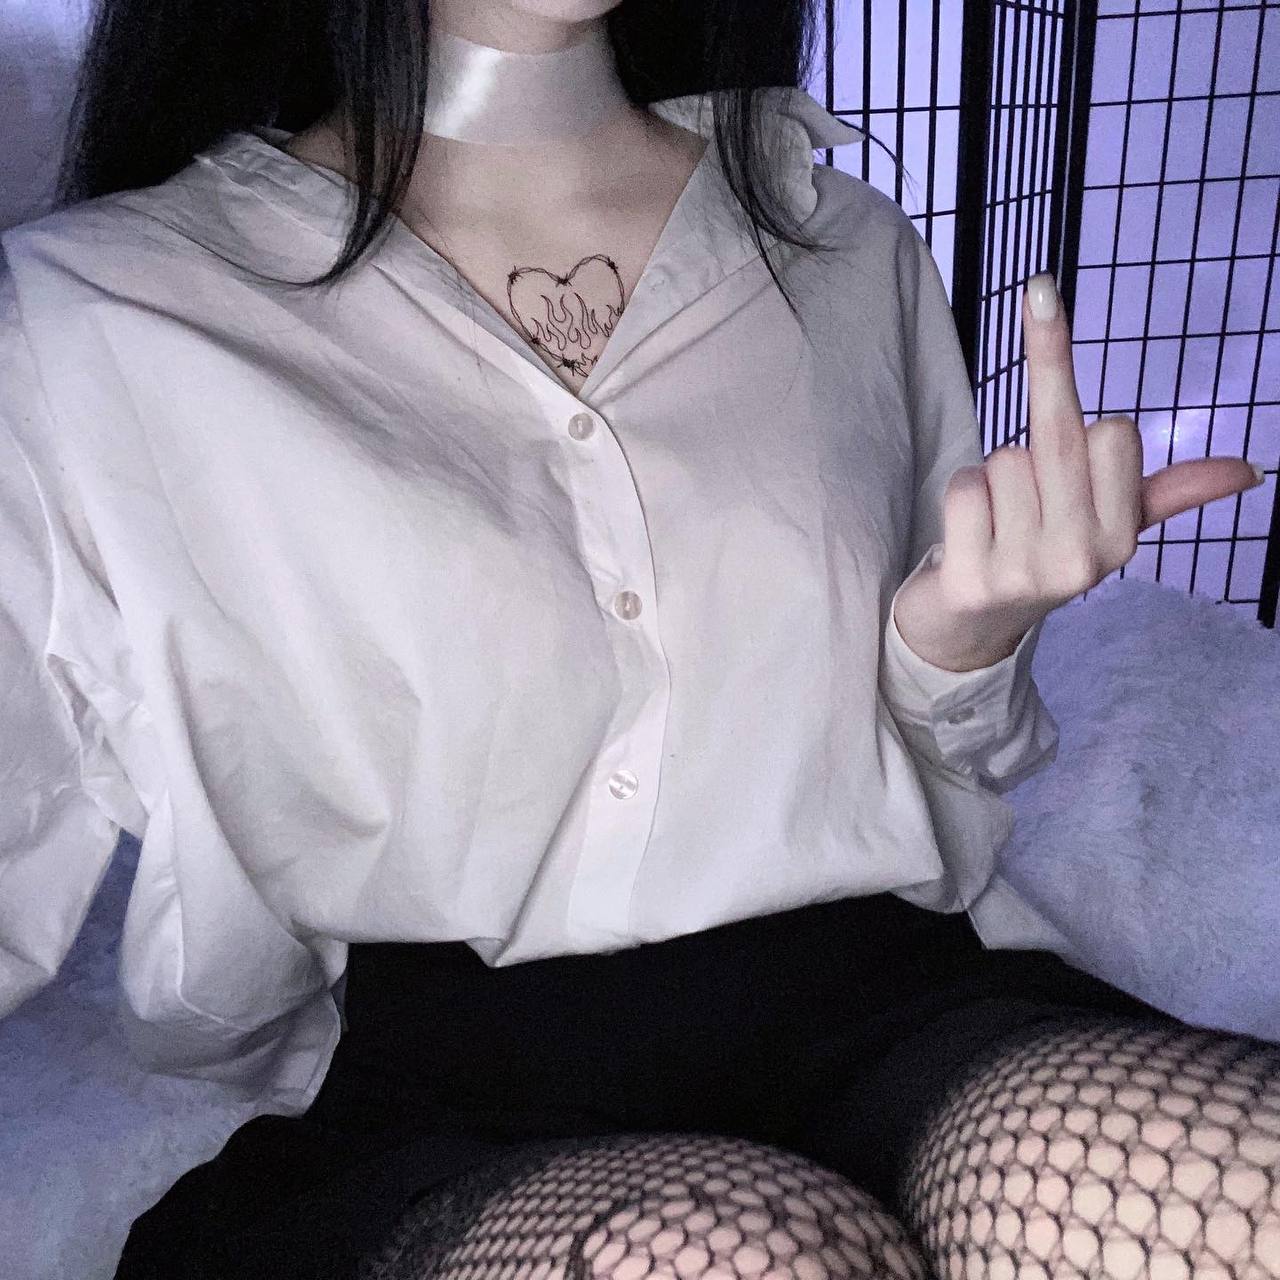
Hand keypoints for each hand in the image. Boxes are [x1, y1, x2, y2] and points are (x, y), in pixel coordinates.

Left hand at [895, 272, 1264, 671]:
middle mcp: (1080, 558)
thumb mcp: (1110, 526)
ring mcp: (1025, 573)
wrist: (975, 627)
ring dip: (992, 475)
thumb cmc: (1041, 554)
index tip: (1074, 445)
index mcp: (1121, 537)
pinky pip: (964, 489)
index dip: (1088, 428)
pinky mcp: (972, 581)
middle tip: (1042, 315)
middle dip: (1048, 365)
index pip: (1116, 434)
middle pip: (1060, 434)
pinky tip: (970, 533)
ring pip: (1004, 458)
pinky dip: (961, 496)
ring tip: (997, 517)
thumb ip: (1170, 492)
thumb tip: (1250, 470)